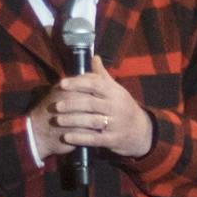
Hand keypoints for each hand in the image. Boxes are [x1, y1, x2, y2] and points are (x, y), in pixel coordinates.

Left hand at [29, 63, 152, 160]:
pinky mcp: (113, 140)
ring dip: (73, 121)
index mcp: (115, 92)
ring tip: (57, 120)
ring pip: (91, 121)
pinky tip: (66, 137)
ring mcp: (116, 124)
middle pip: (91, 104)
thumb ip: (102, 76)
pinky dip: (80, 138)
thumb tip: (94, 57)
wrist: (140, 131)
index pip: (95, 84)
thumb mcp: (116, 90)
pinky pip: (94, 139)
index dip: (78, 83)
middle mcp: (116, 107)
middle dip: (72, 104)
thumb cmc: (122, 106)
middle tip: (55, 105)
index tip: (62, 84)